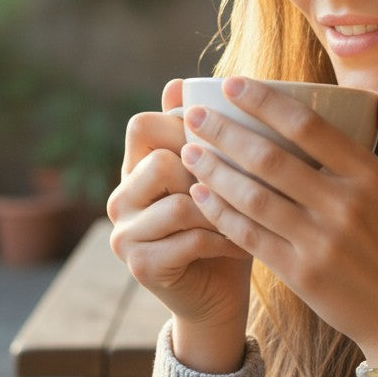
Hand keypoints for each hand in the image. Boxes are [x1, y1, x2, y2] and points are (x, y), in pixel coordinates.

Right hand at [107, 78, 251, 372]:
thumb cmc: (228, 223)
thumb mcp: (220, 173)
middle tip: (246, 183)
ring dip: (225, 208)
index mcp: (136, 166)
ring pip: (178, 201)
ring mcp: (125, 232)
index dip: (184, 125)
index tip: (226, 139)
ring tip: (255, 215)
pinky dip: (226, 240)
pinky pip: (189, 239)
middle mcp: (122, 196)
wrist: (220, 295)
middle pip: (158, 159)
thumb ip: (207, 134)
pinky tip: (248, 243)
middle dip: (208, 170)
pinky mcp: (141, 265)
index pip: (142, 124)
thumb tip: (180, 81)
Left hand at [181, 70, 377, 376]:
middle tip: (193, 117)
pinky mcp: (301, 274)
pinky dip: (221, 214)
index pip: (309, 127)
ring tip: (189, 152)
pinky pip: (250, 237)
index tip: (232, 85)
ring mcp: (321, 242)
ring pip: (254, 198)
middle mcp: (345, 206)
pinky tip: (200, 196)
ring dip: (214, 172)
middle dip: (224, 134)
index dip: (265, 103)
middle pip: (271, 160)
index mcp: (370, 176)